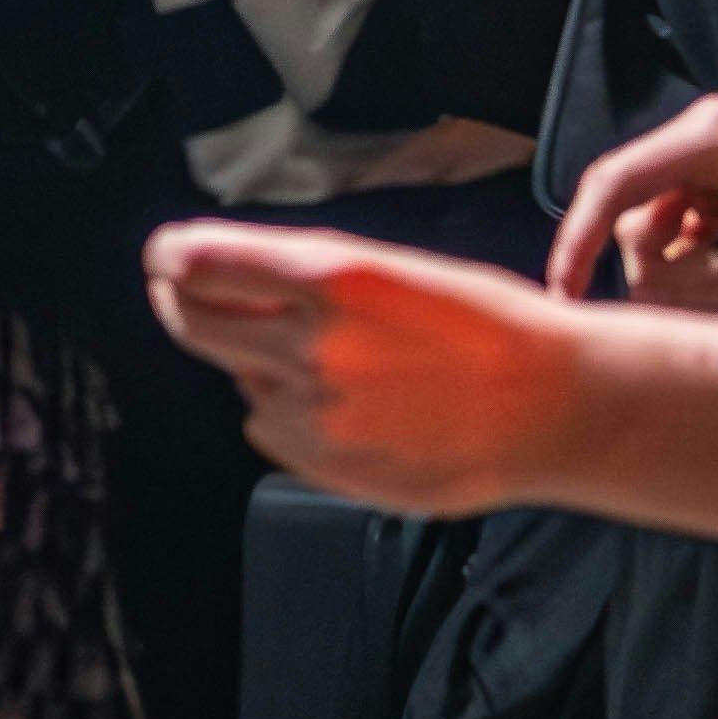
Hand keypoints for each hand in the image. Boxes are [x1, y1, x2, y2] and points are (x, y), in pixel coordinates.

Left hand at [145, 219, 596, 517]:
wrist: (553, 406)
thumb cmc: (493, 328)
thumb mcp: (397, 270)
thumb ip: (307, 276)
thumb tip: (228, 273)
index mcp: (334, 277)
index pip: (202, 262)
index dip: (172, 257)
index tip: (164, 255)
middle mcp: (313, 343)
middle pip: (193, 319)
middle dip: (177, 300)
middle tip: (175, 289)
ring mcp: (315, 410)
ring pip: (238, 376)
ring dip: (255, 360)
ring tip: (330, 355)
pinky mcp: (325, 463)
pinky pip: (268, 426)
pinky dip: (285, 410)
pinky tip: (346, 400)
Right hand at [550, 93, 717, 308]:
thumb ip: (694, 281)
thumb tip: (631, 291)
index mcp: (714, 139)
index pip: (613, 184)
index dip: (578, 242)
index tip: (564, 297)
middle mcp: (705, 138)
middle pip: (630, 212)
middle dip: (651, 270)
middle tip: (705, 311)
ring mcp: (716, 161)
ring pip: (655, 229)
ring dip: (681, 274)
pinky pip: (685, 232)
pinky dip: (701, 267)